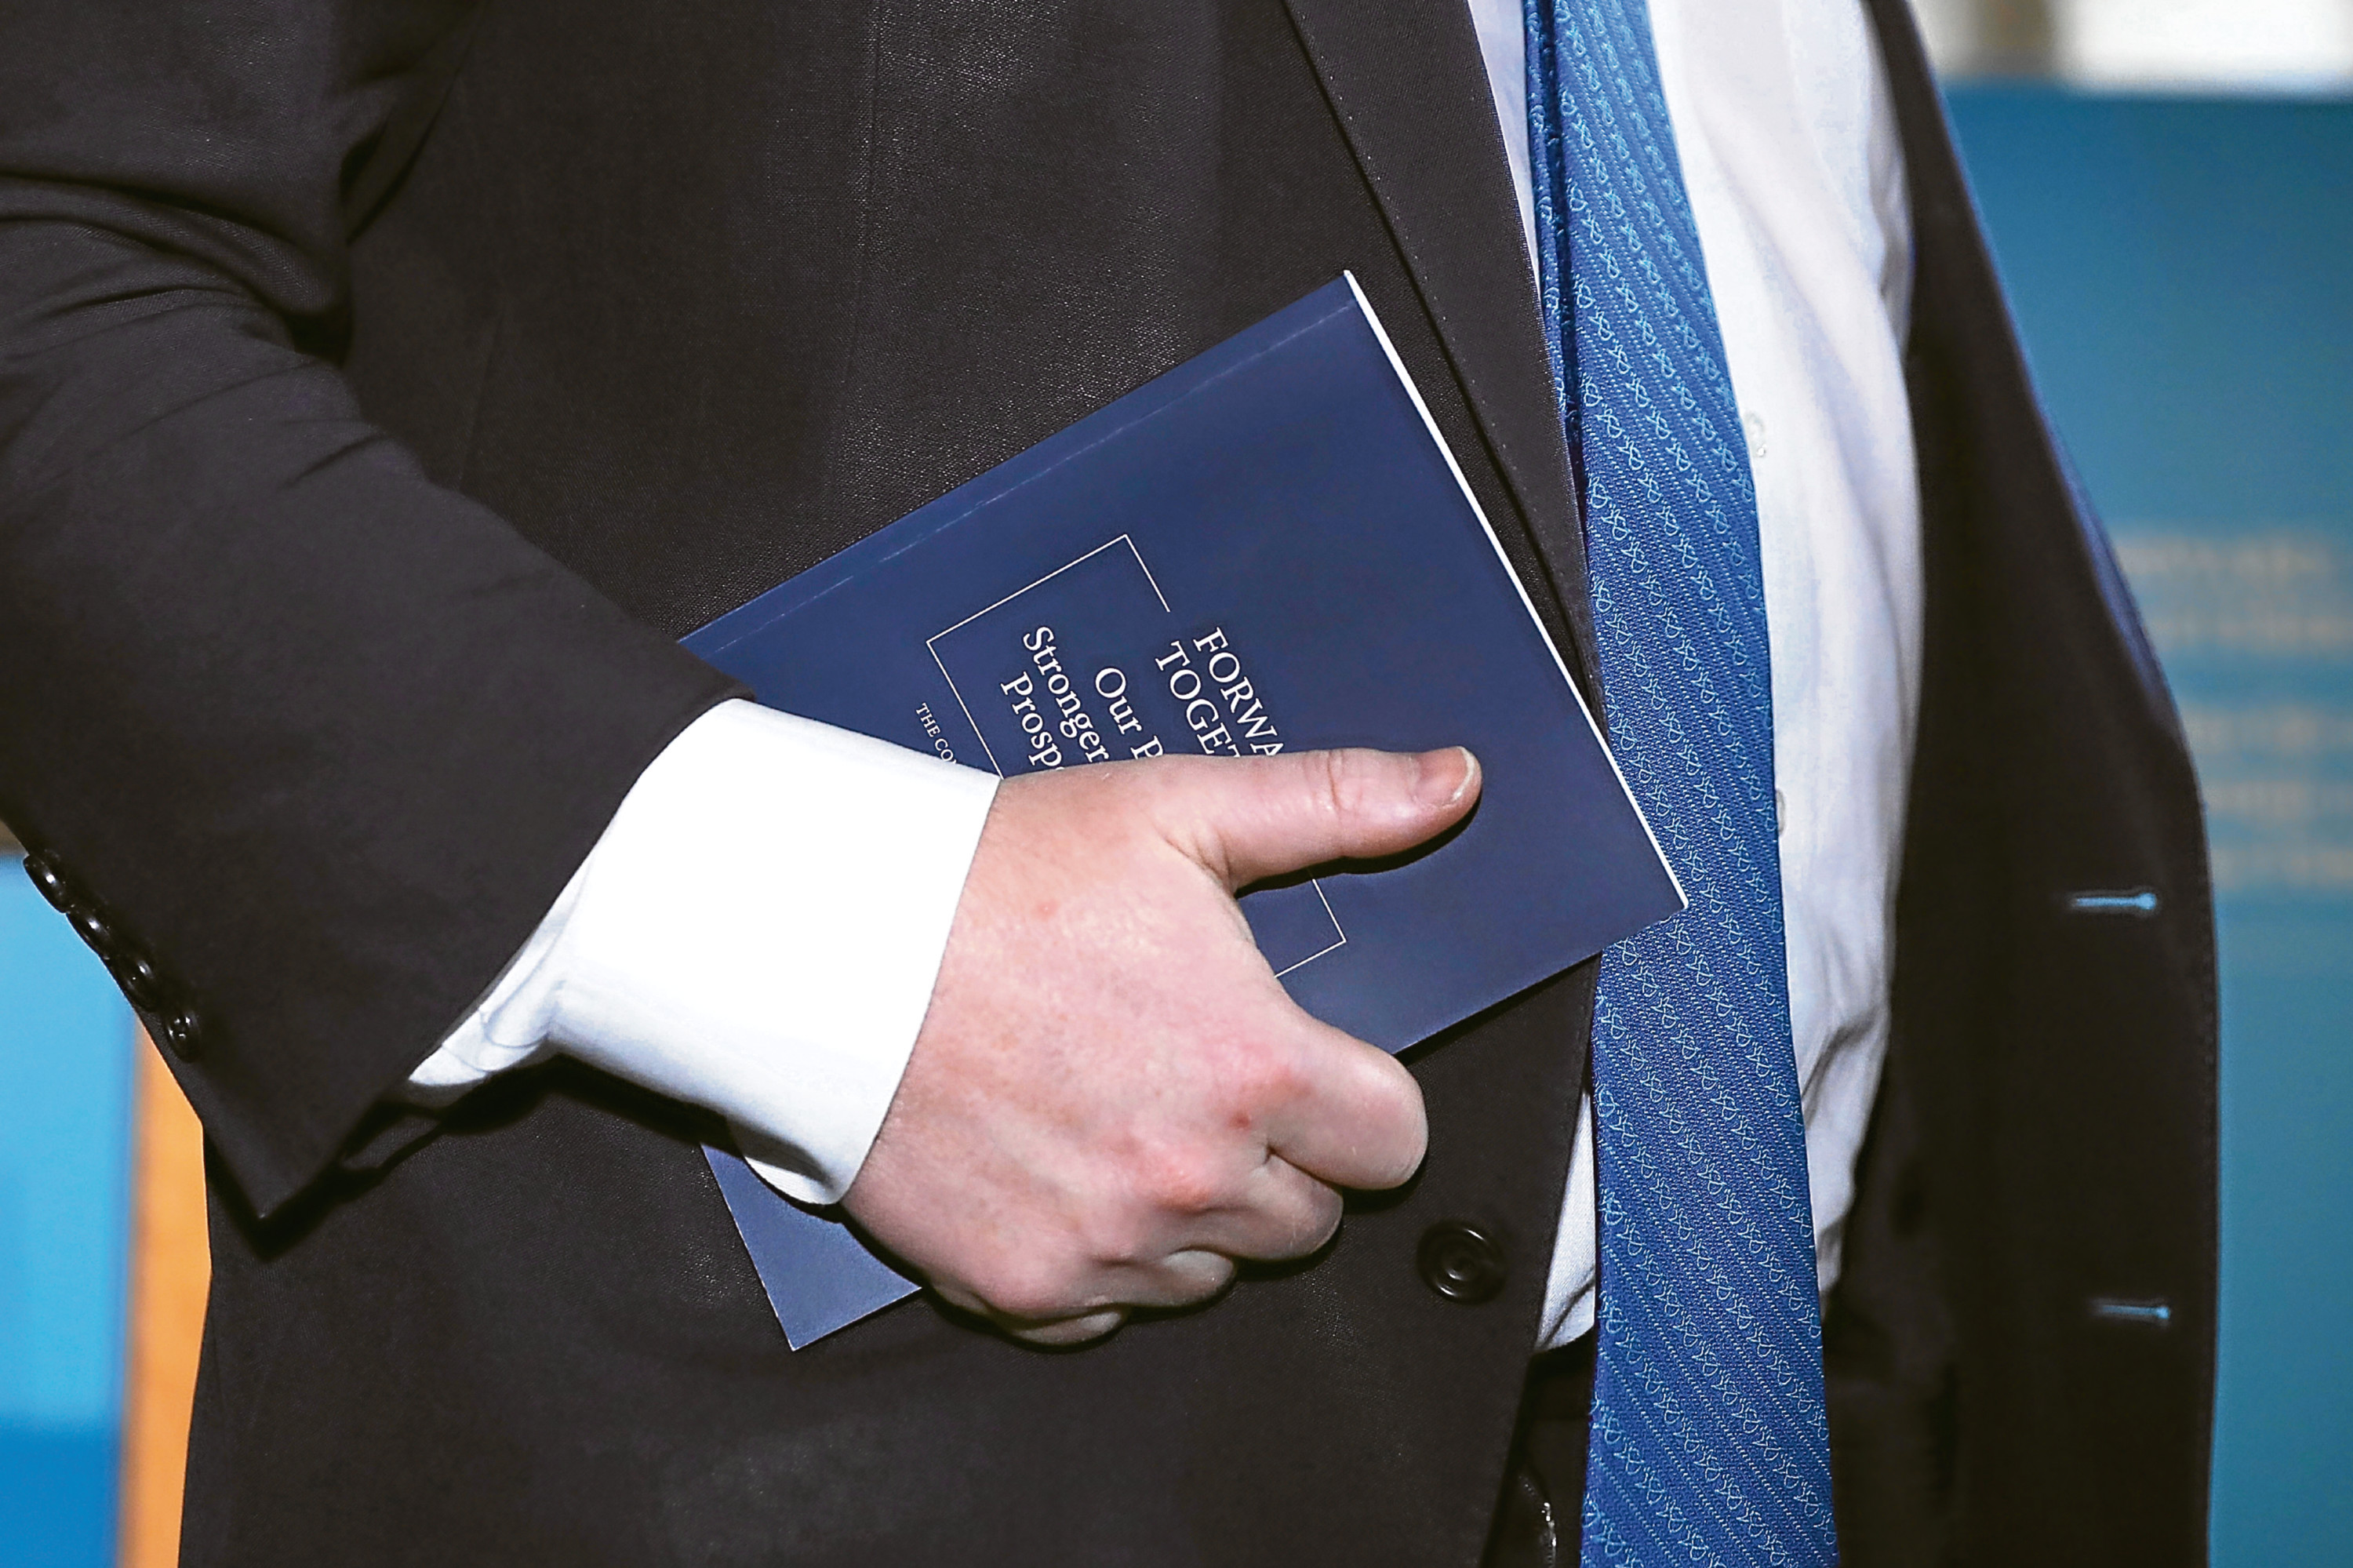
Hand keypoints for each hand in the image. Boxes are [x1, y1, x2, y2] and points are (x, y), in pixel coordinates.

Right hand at [841, 746, 1479, 1344]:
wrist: (827, 945)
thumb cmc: (996, 877)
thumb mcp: (1178, 810)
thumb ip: (1335, 803)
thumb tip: (1453, 781)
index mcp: (1255, 1067)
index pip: (1397, 1143)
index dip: (1362, 1100)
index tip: (1311, 1068)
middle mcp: (1191, 1177)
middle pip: (1311, 1217)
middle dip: (1278, 1155)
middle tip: (1197, 1076)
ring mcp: (1106, 1245)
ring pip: (1216, 1271)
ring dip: (1192, 1211)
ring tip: (1119, 1110)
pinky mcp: (1023, 1286)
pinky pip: (1111, 1309)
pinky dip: (1099, 1258)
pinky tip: (1059, 1167)